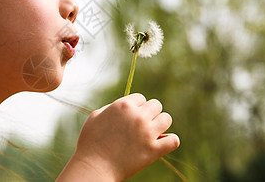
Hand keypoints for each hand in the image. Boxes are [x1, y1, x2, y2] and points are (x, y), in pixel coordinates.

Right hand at [57, 93, 179, 180]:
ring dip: (160, 124)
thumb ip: (111, 108)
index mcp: (123, 105)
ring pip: (166, 119)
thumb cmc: (91, 143)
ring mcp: (147, 133)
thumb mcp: (95, 117)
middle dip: (149, 113)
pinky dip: (170, 141)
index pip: (140, 98)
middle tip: (141, 125)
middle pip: (156, 105)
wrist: (94, 167)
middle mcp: (137, 116)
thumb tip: (125, 106)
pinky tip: (162, 143)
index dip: (136, 107)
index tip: (131, 117)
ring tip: (152, 133)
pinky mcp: (153, 150)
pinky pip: (173, 140)